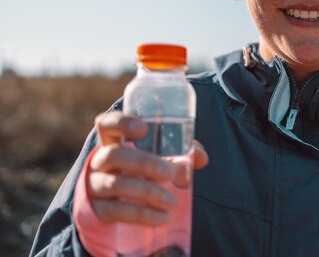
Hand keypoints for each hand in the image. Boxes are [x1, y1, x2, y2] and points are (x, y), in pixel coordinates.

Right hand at [87, 111, 208, 225]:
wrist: (113, 205)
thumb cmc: (140, 172)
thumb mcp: (156, 158)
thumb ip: (179, 153)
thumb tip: (201, 158)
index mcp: (112, 142)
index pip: (107, 124)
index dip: (121, 123)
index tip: (144, 129)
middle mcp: (99, 161)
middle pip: (114, 155)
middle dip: (145, 163)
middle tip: (171, 174)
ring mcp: (94, 185)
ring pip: (116, 184)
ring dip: (148, 192)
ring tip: (173, 202)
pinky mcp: (97, 210)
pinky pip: (116, 211)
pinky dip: (142, 214)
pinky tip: (162, 218)